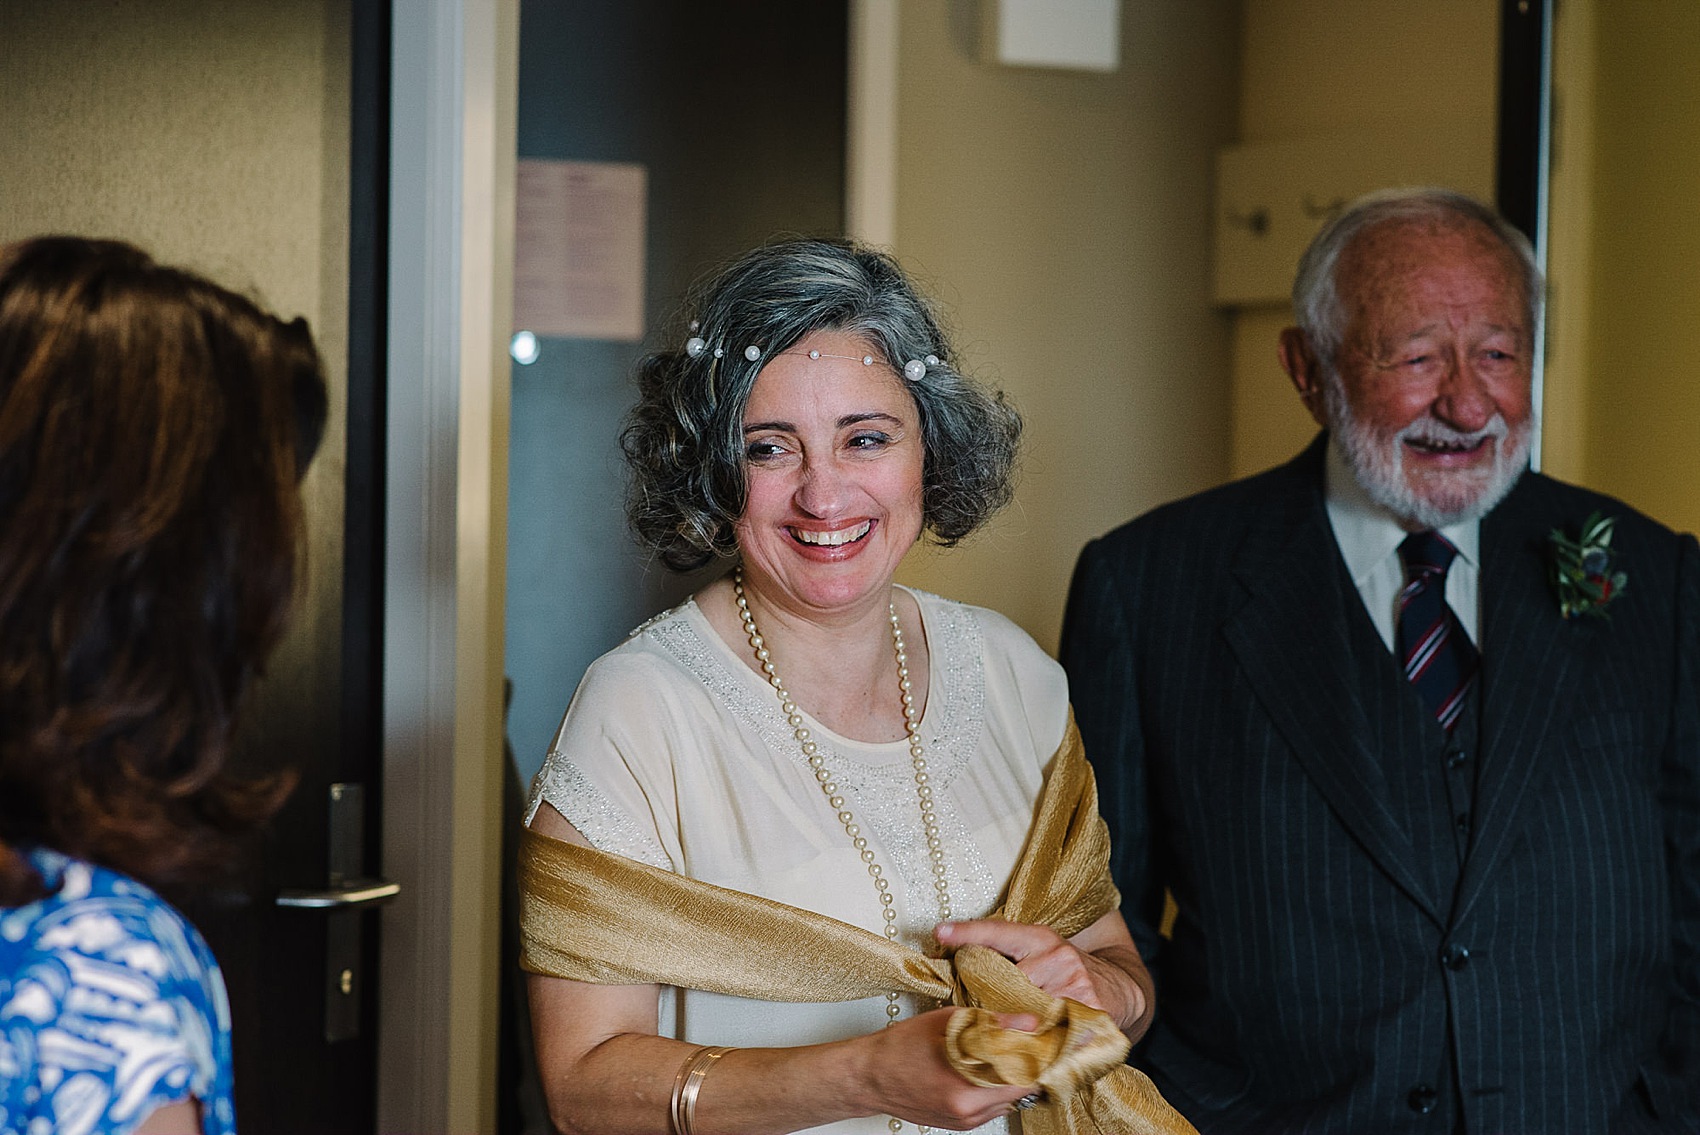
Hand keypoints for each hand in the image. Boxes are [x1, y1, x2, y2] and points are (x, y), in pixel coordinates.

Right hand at [856, 1006, 1039, 1129]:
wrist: (869, 1076)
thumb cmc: (900, 1048)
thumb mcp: (947, 1024)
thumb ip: (992, 1023)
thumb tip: (1028, 1022)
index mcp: (966, 1089)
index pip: (1025, 1080)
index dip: (1039, 1058)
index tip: (1045, 1042)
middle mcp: (968, 1112)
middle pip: (1020, 1093)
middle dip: (1027, 1067)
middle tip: (1029, 1043)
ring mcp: (964, 1121)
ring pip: (1007, 1101)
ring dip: (1012, 1079)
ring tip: (1007, 1053)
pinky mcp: (960, 1124)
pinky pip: (991, 1107)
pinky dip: (995, 1088)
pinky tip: (986, 1068)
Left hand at [935, 918, 1148, 1032]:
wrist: (1120, 988)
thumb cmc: (1066, 972)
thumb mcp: (1039, 952)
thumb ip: (1006, 954)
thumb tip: (952, 950)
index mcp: (1041, 939)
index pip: (1000, 932)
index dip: (968, 932)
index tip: (940, 932)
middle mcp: (1058, 958)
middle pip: (1005, 985)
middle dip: (988, 1006)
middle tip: (974, 1023)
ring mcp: (1075, 986)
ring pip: (1025, 1016)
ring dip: (1009, 1034)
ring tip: (997, 1047)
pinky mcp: (1089, 1014)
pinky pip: (1050, 1038)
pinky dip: (1035, 1051)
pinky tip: (1026, 1059)